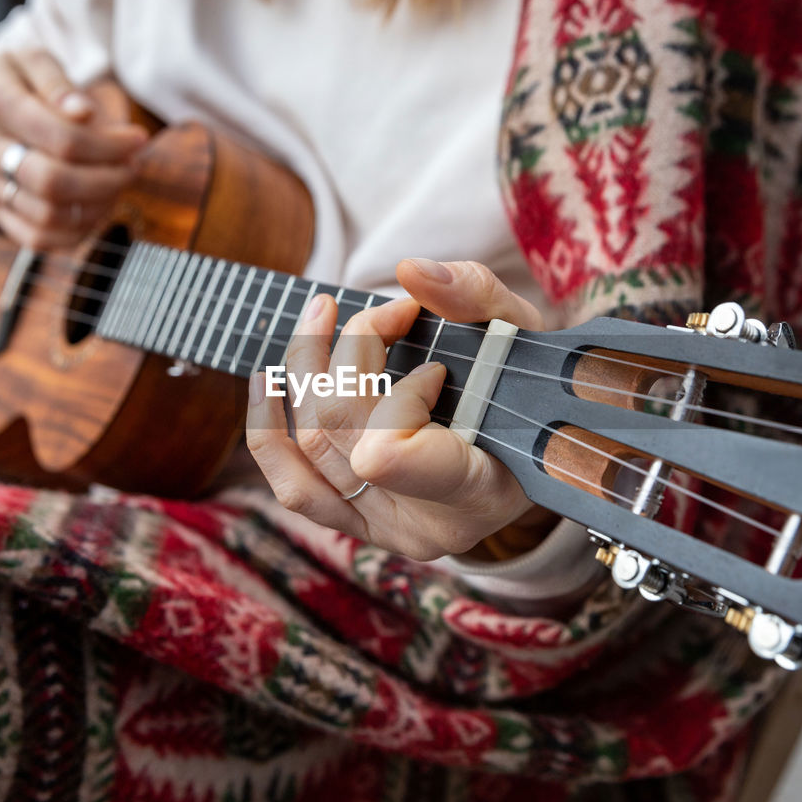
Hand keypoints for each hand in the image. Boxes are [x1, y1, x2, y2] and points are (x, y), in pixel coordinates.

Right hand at [0, 48, 148, 247]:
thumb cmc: (8, 79)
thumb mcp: (30, 60)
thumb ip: (58, 83)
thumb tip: (83, 112)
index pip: (62, 138)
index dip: (109, 146)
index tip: (137, 140)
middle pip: (53, 182)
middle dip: (107, 179)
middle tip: (132, 166)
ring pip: (47, 216)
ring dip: (96, 207)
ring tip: (118, 185)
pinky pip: (35, 238)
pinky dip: (75, 233)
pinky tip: (96, 209)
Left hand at [246, 259, 551, 560]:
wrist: (532, 455)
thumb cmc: (529, 392)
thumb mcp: (523, 333)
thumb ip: (474, 296)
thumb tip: (409, 272)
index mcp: (475, 489)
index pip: (388, 455)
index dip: (397, 397)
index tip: (437, 369)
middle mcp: (421, 523)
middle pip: (341, 428)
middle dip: (355, 351)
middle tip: (389, 315)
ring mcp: (381, 529)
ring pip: (309, 445)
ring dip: (307, 366)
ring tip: (322, 314)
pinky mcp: (354, 524)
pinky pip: (292, 487)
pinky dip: (268, 429)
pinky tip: (268, 380)